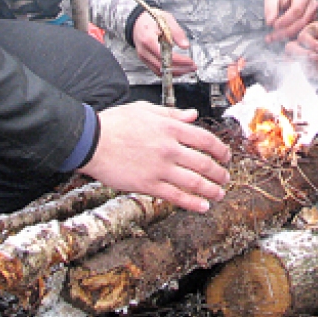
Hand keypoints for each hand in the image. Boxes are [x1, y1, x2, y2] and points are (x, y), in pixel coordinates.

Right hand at [80, 102, 230, 212]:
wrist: (91, 141)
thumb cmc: (115, 123)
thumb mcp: (146, 110)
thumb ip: (172, 114)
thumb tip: (192, 115)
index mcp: (171, 128)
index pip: (206, 140)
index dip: (220, 150)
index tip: (226, 156)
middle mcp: (170, 148)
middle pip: (205, 163)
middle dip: (220, 173)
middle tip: (225, 178)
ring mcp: (160, 168)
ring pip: (195, 182)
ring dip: (212, 189)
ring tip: (220, 194)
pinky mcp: (148, 184)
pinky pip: (176, 196)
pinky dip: (193, 203)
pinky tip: (203, 206)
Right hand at [132, 10, 196, 76]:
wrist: (139, 20)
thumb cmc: (152, 18)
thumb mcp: (167, 20)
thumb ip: (177, 33)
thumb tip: (185, 45)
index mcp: (148, 39)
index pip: (164, 55)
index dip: (179, 61)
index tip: (190, 61)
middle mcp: (144, 51)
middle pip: (162, 66)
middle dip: (180, 69)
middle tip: (192, 67)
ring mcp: (143, 57)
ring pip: (160, 71)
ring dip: (175, 72)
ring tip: (188, 69)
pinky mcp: (145, 60)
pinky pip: (157, 70)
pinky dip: (168, 72)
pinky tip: (178, 69)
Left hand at [264, 0, 317, 42]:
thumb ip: (271, 8)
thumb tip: (270, 22)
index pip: (297, 10)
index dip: (285, 20)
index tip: (274, 25)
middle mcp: (312, 5)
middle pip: (301, 21)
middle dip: (286, 30)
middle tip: (272, 36)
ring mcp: (314, 14)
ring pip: (302, 29)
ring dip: (287, 35)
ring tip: (272, 38)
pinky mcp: (312, 23)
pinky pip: (302, 32)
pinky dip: (290, 36)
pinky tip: (278, 38)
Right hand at [286, 22, 317, 78]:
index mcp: (313, 31)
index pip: (303, 36)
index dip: (310, 42)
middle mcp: (307, 44)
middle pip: (292, 48)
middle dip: (300, 53)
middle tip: (314, 57)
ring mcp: (308, 58)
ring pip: (295, 61)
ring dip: (303, 64)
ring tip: (317, 65)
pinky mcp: (313, 69)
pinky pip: (305, 73)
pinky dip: (310, 74)